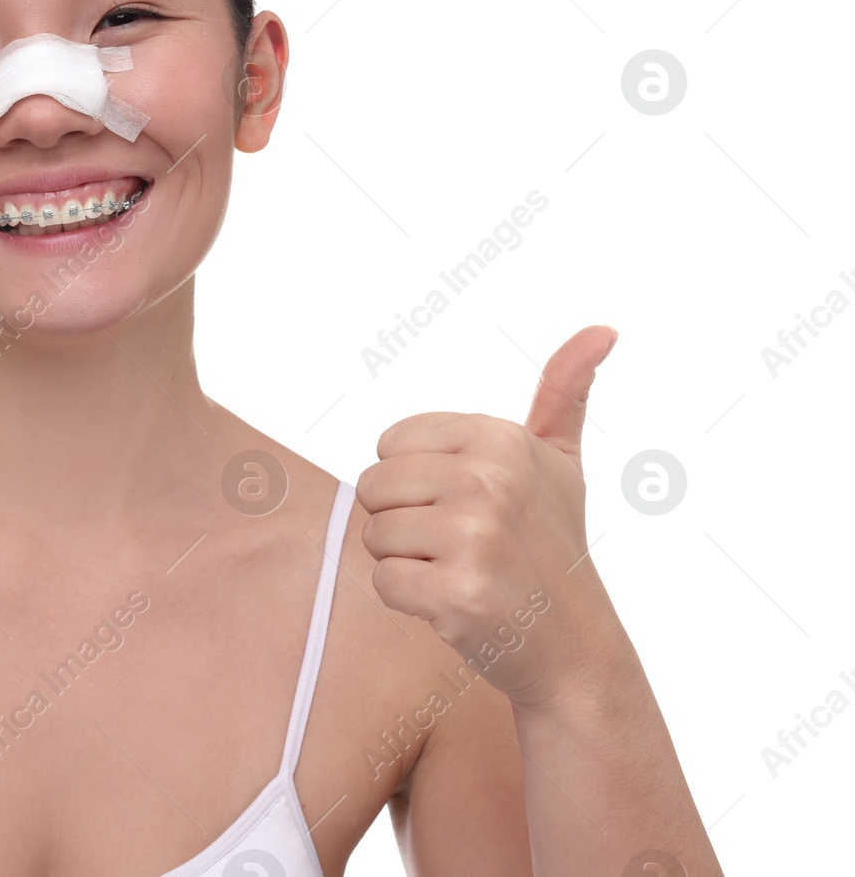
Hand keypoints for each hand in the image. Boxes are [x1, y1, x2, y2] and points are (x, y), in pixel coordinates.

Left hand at [357, 325, 619, 711]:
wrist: (574, 647)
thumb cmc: (552, 548)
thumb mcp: (562, 461)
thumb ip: (565, 391)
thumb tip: (603, 329)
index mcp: (501, 439)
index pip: (391, 444)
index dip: (416, 481)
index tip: (468, 505)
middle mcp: (490, 479)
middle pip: (374, 486)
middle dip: (405, 521)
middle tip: (461, 544)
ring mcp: (475, 536)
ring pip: (374, 534)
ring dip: (406, 561)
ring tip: (461, 570)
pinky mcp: (457, 592)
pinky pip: (383, 582)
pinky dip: (409, 600)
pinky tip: (455, 602)